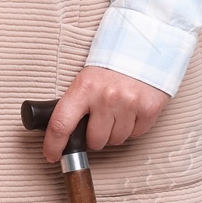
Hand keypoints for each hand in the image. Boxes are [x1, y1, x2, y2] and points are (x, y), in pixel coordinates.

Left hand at [43, 64, 168, 162]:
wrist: (145, 47)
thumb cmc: (112, 65)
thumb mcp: (86, 79)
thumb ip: (76, 104)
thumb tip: (65, 133)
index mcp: (84, 88)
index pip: (61, 124)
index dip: (54, 145)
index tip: (52, 155)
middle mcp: (107, 97)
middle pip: (94, 141)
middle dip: (94, 138)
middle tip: (97, 123)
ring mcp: (129, 104)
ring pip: (116, 140)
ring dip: (113, 133)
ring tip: (116, 112)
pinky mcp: (149, 109)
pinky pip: (135, 134)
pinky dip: (132, 128)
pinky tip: (131, 111)